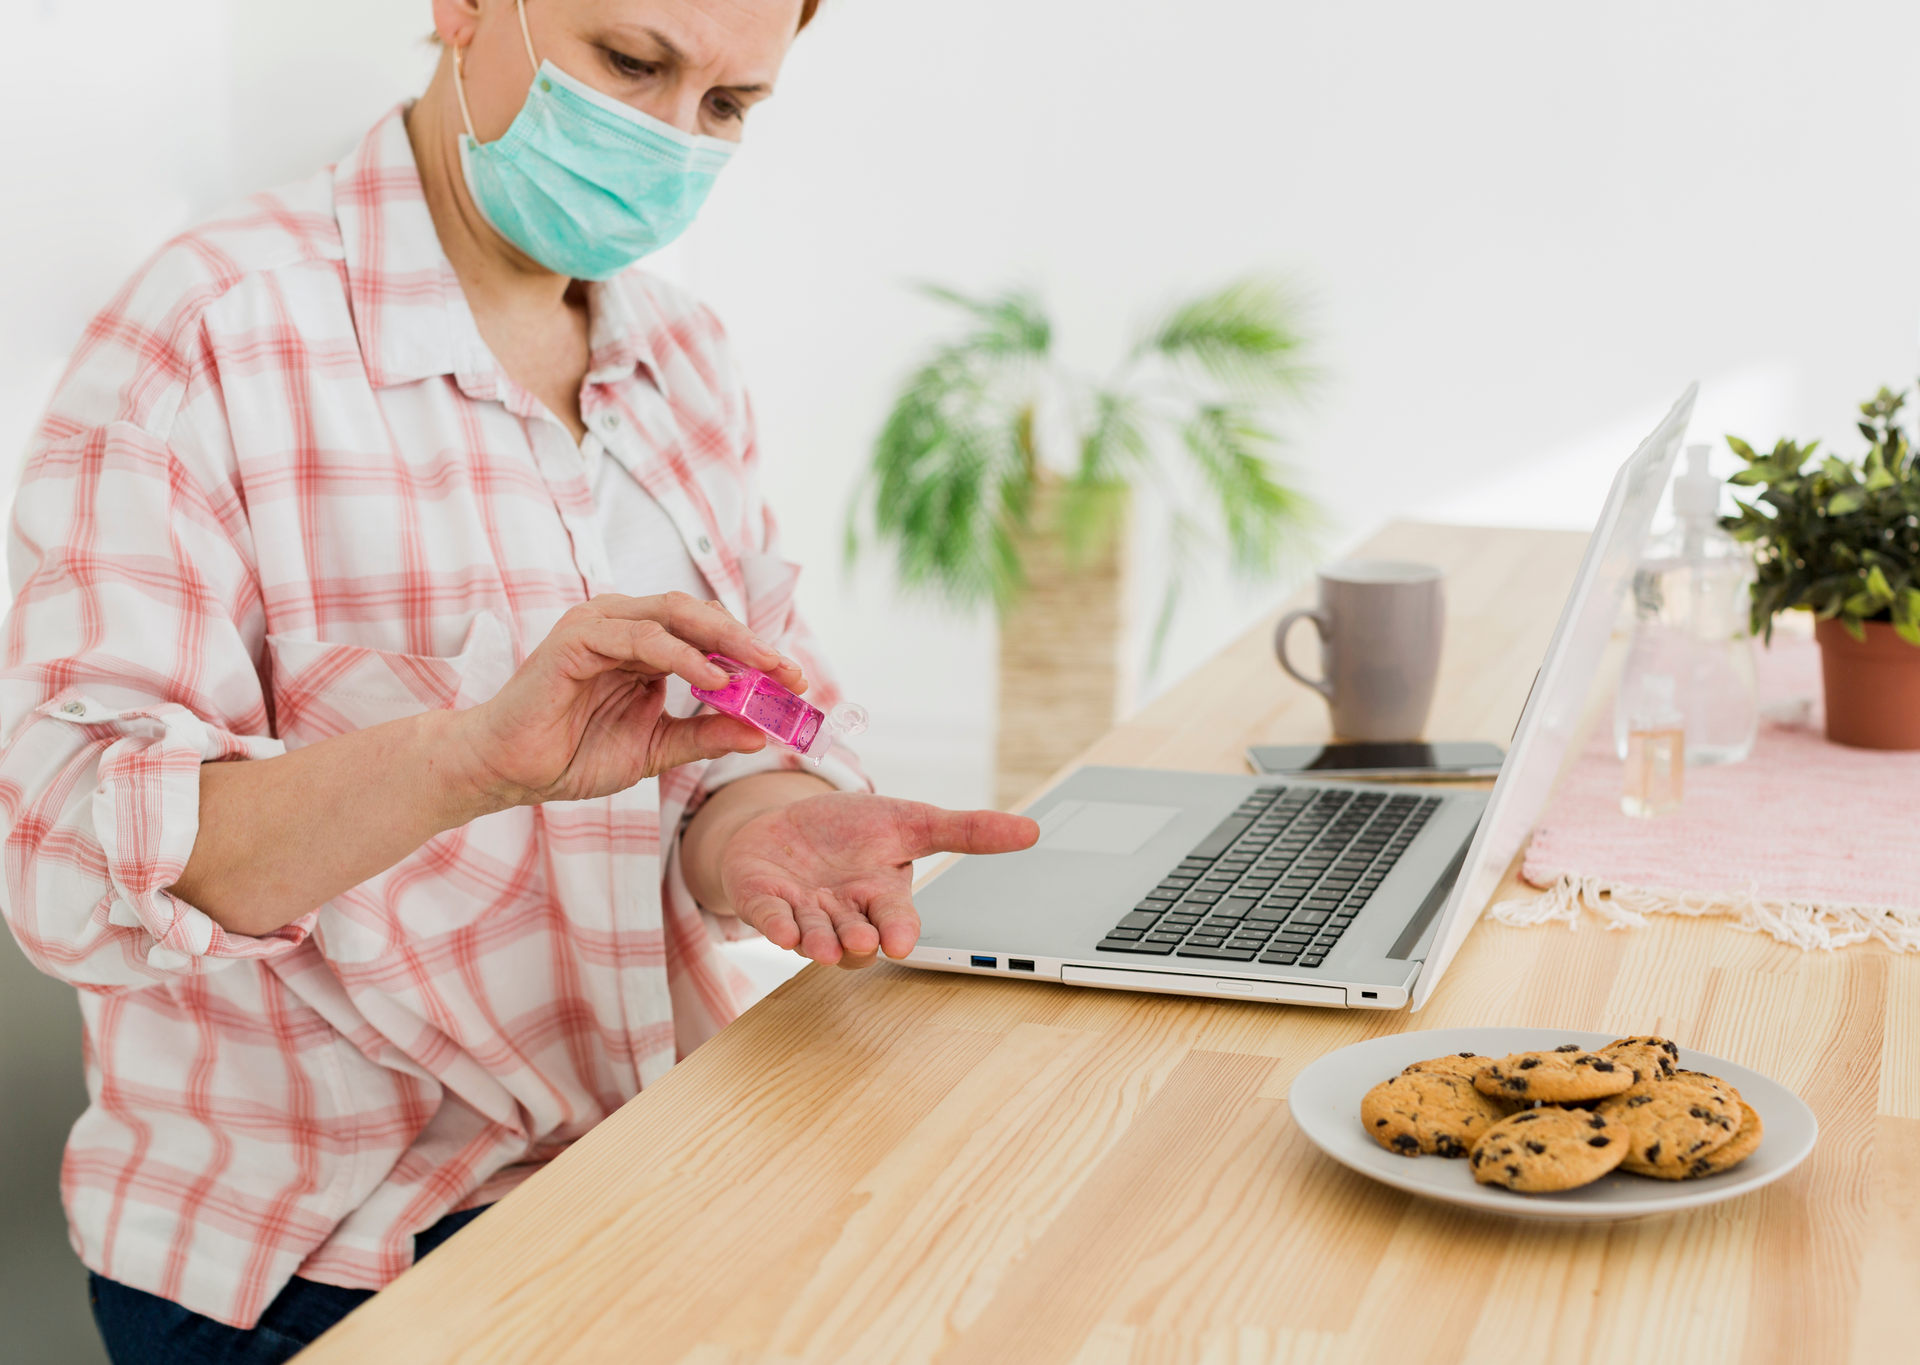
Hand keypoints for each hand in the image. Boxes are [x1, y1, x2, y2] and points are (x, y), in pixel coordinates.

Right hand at [455, 592, 804, 810]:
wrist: (506, 770)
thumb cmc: (570, 755)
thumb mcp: (655, 749)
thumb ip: (703, 735)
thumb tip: (760, 734)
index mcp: (643, 645)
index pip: (710, 635)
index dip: (756, 655)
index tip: (796, 684)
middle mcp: (624, 625)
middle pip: (701, 618)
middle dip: (752, 645)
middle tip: (792, 674)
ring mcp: (599, 625)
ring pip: (677, 617)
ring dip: (727, 644)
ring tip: (764, 672)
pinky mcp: (577, 638)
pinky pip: (642, 639)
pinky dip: (683, 657)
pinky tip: (714, 678)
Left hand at [720, 793, 1039, 967]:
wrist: (784, 822)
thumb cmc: (850, 829)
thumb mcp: (910, 820)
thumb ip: (966, 830)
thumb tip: (1031, 830)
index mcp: (881, 896)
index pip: (896, 919)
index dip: (899, 931)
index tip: (902, 943)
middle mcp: (844, 913)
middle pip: (855, 938)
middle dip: (858, 942)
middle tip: (863, 943)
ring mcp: (803, 912)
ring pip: (814, 936)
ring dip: (819, 943)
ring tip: (823, 947)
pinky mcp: (764, 902)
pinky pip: (770, 919)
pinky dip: (776, 925)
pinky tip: (782, 929)